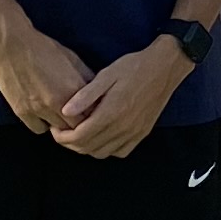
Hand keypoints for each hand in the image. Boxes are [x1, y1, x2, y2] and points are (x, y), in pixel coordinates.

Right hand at [0, 12, 98, 136]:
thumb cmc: (44, 48)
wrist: (11, 45)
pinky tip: (44, 115)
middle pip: (77, 127)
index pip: (93, 114)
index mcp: (73, 87)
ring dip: (62, 126)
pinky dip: (43, 124)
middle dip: (80, 124)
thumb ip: (86, 77)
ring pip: (58, 131)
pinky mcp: (22, 111)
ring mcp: (39, 108)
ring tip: (61, 116)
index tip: (92, 111)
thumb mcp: (72, 58)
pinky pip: (38, 129)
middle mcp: (58, 102)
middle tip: (78, 117)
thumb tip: (98, 91)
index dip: (94, 114)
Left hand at [54, 36, 196, 160]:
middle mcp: (122, 127)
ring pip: (102, 153)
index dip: (62, 138)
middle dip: (70, 144)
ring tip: (80, 134)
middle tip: (63, 132)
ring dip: (87, 147)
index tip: (55, 129)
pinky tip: (102, 137)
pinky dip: (106, 149)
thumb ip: (85, 95)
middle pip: (88, 148)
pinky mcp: (142, 133)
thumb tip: (65, 111)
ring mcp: (134, 132)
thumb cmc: (134, 67)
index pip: (79, 137)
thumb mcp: (107, 74)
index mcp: (111, 113)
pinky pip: (120, 151)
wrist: (165, 67)